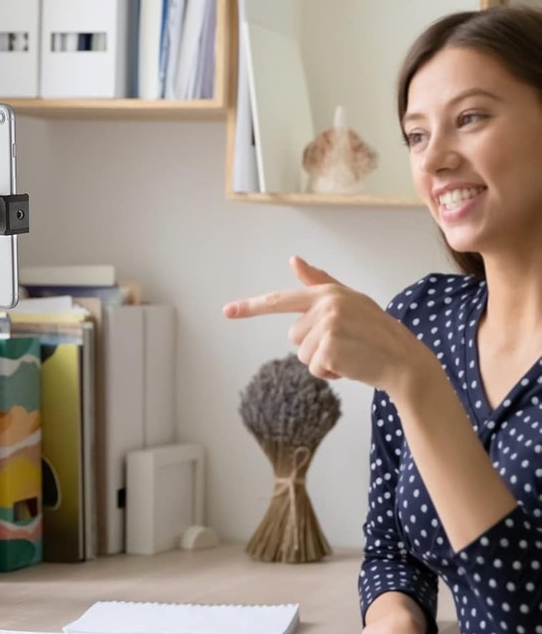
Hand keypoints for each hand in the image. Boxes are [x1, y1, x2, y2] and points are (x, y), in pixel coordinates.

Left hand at [222, 256, 434, 399]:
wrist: (405, 360)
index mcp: (327, 292)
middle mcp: (326, 304)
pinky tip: (352, 366)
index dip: (251, 307)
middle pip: (294, 336)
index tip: (226, 311)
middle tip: (347, 344)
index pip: (281, 300)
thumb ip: (319, 282)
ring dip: (323, 362)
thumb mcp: (349, 301)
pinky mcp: (330, 346)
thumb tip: (294, 259)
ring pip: (302, 354)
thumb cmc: (376, 332)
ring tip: (351, 354)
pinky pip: (314, 368)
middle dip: (316, 346)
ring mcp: (328, 325)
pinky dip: (330, 374)